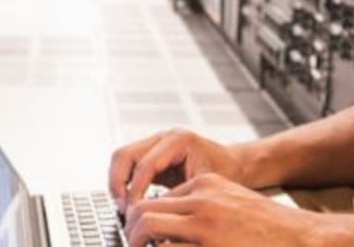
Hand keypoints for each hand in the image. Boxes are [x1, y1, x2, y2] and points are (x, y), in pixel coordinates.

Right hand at [108, 128, 244, 210]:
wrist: (236, 164)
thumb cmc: (227, 173)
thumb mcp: (206, 187)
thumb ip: (180, 198)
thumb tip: (157, 216)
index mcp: (178, 140)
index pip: (145, 164)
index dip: (135, 191)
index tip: (134, 212)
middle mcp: (164, 137)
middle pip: (124, 154)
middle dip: (118, 184)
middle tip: (123, 208)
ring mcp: (156, 142)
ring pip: (122, 158)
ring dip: (117, 183)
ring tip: (124, 207)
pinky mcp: (153, 152)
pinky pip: (129, 164)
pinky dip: (125, 182)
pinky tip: (131, 202)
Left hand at [124, 173, 319, 246]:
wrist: (303, 237)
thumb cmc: (271, 228)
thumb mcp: (233, 203)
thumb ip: (203, 208)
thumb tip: (172, 228)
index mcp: (207, 184)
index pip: (158, 198)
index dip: (142, 219)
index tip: (138, 235)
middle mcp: (202, 200)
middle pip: (145, 210)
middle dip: (130, 231)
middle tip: (130, 245)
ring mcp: (205, 225)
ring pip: (148, 228)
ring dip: (136, 243)